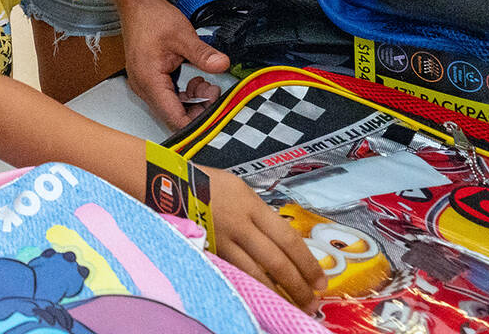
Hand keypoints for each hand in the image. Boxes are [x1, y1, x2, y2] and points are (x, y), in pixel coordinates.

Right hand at [119, 0, 227, 129]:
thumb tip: (222, 65)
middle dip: (197, 108)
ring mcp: (144, 85)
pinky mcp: (148, 80)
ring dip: (192, 100)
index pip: (174, 118)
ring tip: (205, 82)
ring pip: (171, 107)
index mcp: (149, 80)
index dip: (197, 120)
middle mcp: (143, 88)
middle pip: (173, 115)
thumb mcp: (183, 35)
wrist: (137, 4)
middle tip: (213, 90)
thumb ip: (202, 54)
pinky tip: (194, 80)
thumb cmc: (153, 17)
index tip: (215, 108)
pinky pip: (167, 97)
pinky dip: (184, 93)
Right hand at [202, 169, 324, 310]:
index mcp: (251, 205)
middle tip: (313, 301)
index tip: (320, 279)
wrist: (168, 183)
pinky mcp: (210, 251)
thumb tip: (281, 240)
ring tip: (294, 305)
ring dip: (278, 293)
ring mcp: (224, 240)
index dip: (307, 262)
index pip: (288, 238)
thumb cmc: (207, 183)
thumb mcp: (240, 189)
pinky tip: (263, 297)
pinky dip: (253, 288)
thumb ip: (260, 213)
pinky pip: (236, 274)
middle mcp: (240, 224)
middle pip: (276, 261)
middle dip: (298, 284)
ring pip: (257, 274)